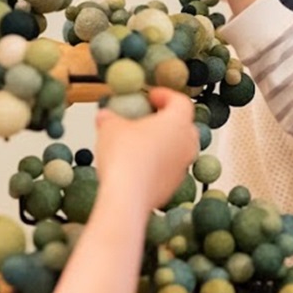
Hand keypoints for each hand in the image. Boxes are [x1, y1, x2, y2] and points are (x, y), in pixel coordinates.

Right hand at [92, 87, 198, 212]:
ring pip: (177, 149)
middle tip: (146, 118)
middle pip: (183, 125)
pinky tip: (136, 166)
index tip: (150, 96)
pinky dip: (157, 164)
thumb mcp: (110, 127)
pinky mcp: (174, 186)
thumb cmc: (124, 156)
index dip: (165, 95)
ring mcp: (183, 166)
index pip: (180, 101)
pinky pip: (168, 168)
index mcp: (178, 121)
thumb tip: (105, 116)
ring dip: (161, 143)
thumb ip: (110, 117)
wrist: (127, 196)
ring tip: (138, 143)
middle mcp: (187, 143)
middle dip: (166, 120)